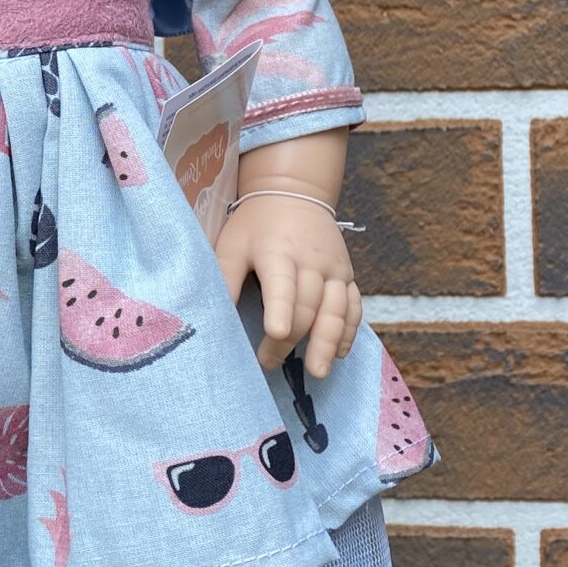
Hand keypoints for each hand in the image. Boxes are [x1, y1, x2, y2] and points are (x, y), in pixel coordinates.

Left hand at [213, 195, 362, 376]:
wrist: (294, 194)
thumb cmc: (255, 225)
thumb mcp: (232, 244)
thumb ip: (224, 278)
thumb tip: (213, 317)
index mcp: (278, 252)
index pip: (282, 285)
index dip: (280, 309)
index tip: (276, 333)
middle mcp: (312, 262)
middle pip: (307, 306)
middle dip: (290, 339)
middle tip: (269, 364)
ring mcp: (334, 269)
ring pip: (336, 310)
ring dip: (327, 342)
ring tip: (318, 372)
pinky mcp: (348, 275)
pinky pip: (353, 307)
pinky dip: (348, 331)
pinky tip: (338, 353)